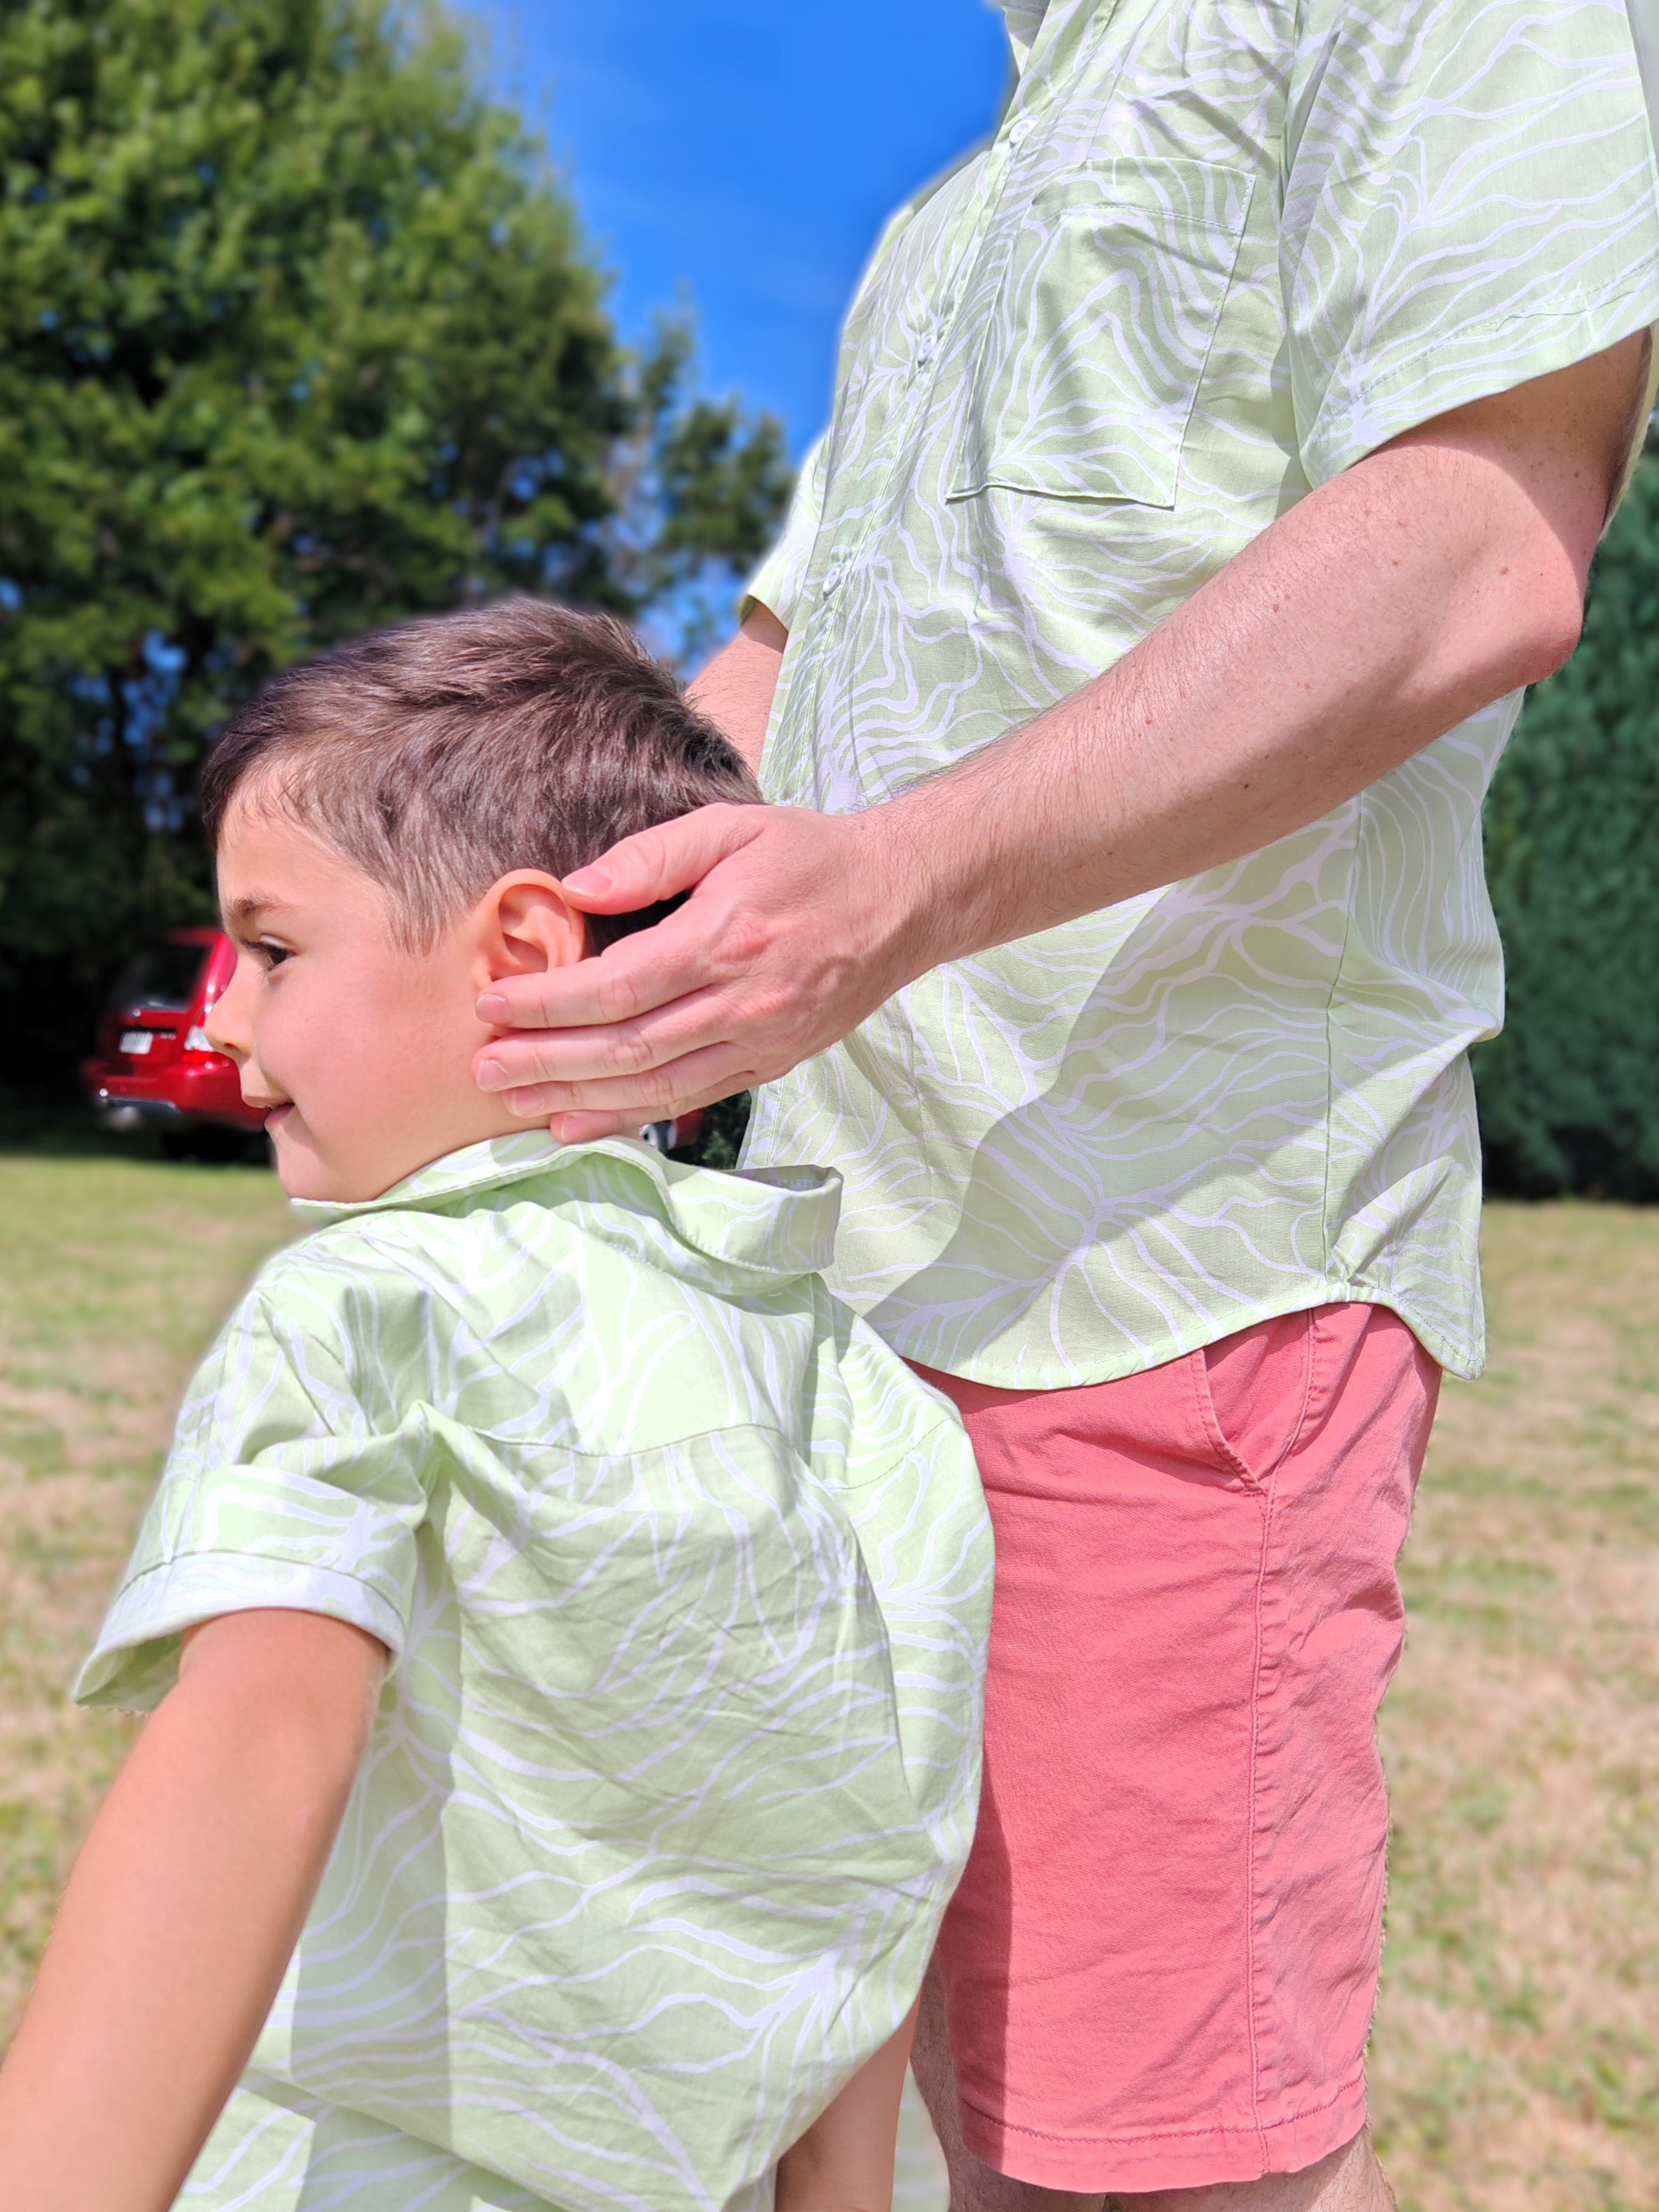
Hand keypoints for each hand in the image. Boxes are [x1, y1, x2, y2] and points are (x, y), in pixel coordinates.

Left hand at [472, 803, 927, 1140]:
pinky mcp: (772, 1064)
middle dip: (547, 1061)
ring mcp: (762, 1041)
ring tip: (513, 1103)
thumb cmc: (810, 855)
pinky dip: (630, 1116)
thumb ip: (650, 856)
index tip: (492, 1003)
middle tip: (481, 1068)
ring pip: (656, 1085)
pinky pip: (691, 1100)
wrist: (903, 900)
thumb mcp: (732, 826)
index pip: (620, 986)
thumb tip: (574, 889)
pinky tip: (577, 1121)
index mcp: (727, 938)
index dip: (550, 1002)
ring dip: (577, 1097)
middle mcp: (745, 1002)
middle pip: (628, 1047)